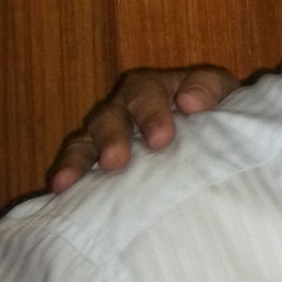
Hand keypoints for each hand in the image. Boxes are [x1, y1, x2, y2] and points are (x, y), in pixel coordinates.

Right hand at [47, 66, 239, 191]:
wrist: (216, 137)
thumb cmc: (216, 112)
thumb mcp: (222, 93)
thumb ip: (209, 90)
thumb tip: (189, 101)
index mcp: (153, 89)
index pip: (145, 93)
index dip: (150, 113)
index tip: (161, 139)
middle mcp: (123, 109)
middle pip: (109, 117)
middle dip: (111, 138)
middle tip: (115, 160)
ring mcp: (106, 136)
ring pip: (85, 141)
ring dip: (79, 160)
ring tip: (70, 181)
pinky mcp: (98, 163)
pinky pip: (77, 166)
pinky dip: (67, 176)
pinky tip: (59, 192)